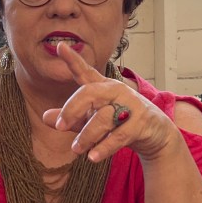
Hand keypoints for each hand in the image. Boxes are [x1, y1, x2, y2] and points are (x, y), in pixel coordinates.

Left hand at [41, 42, 179, 161]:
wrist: (156, 135)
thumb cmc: (120, 123)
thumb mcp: (93, 120)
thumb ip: (72, 118)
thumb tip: (45, 118)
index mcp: (102, 87)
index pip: (85, 71)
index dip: (72, 59)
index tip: (60, 46)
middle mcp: (116, 91)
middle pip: (90, 93)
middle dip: (72, 109)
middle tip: (59, 126)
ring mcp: (131, 105)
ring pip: (103, 117)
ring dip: (87, 135)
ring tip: (76, 149)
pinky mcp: (141, 122)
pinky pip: (120, 134)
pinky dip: (105, 147)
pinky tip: (93, 156)